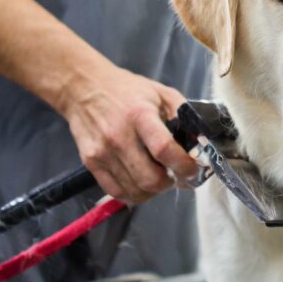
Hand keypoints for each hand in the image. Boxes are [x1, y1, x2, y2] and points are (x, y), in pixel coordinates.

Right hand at [60, 63, 198, 203]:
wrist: (82, 87)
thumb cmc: (126, 90)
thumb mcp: (160, 92)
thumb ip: (182, 114)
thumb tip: (200, 140)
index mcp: (140, 115)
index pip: (163, 149)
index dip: (183, 165)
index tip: (192, 169)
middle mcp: (119, 137)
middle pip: (149, 179)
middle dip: (170, 183)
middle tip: (175, 175)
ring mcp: (102, 152)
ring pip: (135, 191)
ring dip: (153, 191)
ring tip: (158, 178)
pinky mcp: (90, 163)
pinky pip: (116, 192)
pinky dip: (133, 194)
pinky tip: (141, 183)